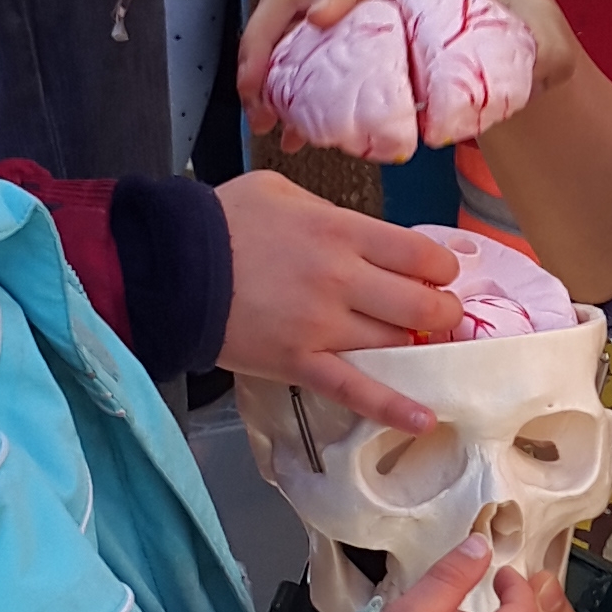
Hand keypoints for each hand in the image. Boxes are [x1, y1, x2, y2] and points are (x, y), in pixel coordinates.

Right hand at [215, 172, 462, 429]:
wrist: (169, 263)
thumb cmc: (224, 220)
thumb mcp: (282, 193)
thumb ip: (331, 214)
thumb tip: (366, 237)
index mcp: (341, 231)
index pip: (421, 255)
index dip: (442, 269)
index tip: (438, 275)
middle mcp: (342, 279)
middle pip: (421, 305)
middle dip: (442, 312)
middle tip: (439, 315)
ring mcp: (323, 326)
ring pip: (396, 344)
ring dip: (414, 347)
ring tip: (417, 344)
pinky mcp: (301, 363)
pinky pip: (357, 390)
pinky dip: (393, 408)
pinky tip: (424, 419)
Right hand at [239, 0, 581, 150]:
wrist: (513, 37)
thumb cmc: (527, 29)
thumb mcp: (547, 38)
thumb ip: (549, 52)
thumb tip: (539, 72)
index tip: (319, 21)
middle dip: (269, 35)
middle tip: (253, 89)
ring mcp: (358, 10)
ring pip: (294, 26)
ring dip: (266, 68)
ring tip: (261, 119)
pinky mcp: (352, 42)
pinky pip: (306, 59)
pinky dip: (290, 94)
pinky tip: (287, 134)